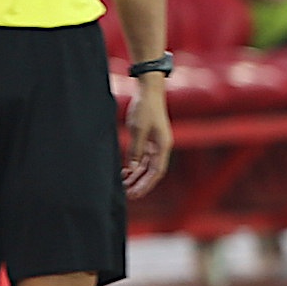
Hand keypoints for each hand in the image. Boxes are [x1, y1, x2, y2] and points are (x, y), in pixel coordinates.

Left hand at [123, 80, 172, 198]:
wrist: (149, 90)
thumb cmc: (145, 108)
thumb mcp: (138, 130)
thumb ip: (135, 150)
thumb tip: (131, 168)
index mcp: (162, 146)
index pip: (156, 172)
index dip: (146, 184)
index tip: (135, 193)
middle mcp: (161, 147)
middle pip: (152, 172)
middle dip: (141, 184)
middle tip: (128, 195)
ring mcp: (155, 144)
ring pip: (146, 166)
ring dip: (136, 176)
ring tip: (124, 185)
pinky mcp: (148, 139)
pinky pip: (142, 158)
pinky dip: (134, 166)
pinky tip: (125, 171)